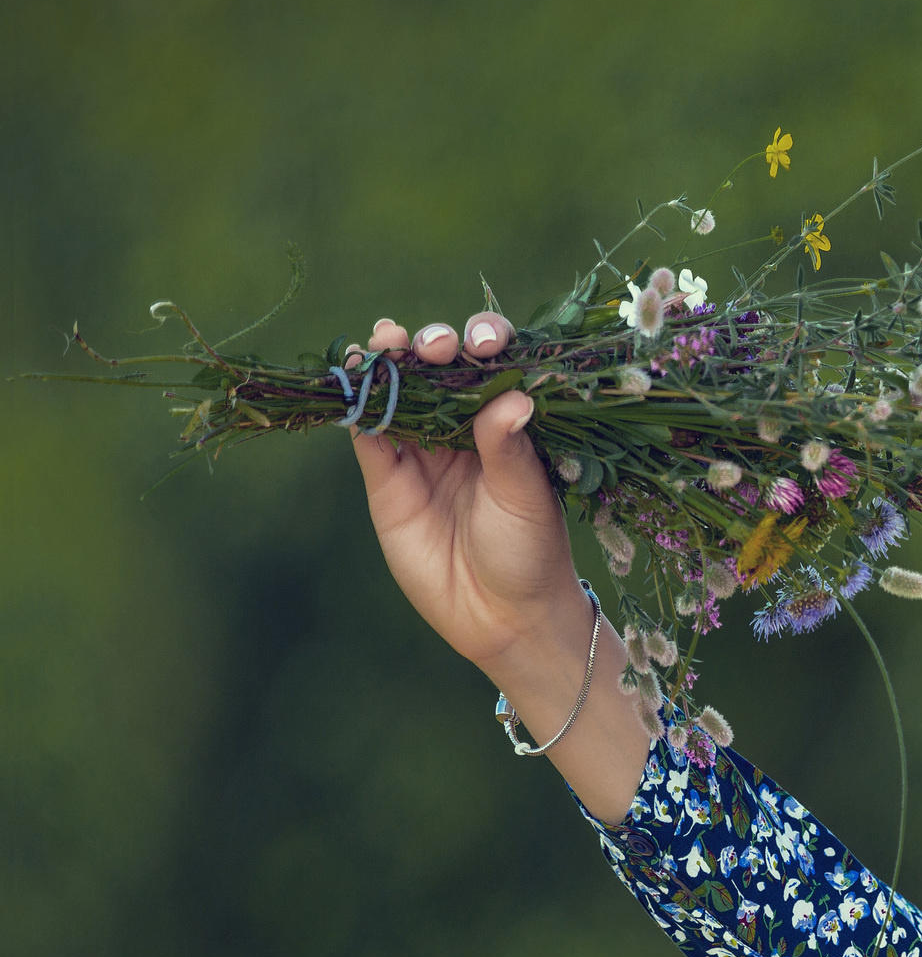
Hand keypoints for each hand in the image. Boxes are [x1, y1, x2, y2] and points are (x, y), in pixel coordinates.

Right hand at [349, 311, 654, 820]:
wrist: (503, 617)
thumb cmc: (530, 552)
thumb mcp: (526, 498)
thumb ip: (510, 448)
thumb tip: (513, 396)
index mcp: (507, 425)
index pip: (493, 369)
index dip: (486, 344)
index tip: (487, 339)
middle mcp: (463, 429)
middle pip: (441, 371)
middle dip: (435, 346)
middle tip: (435, 345)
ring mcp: (422, 451)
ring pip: (400, 393)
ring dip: (391, 361)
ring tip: (387, 340)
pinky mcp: (387, 479)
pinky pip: (368, 433)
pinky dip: (359, 403)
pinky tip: (355, 373)